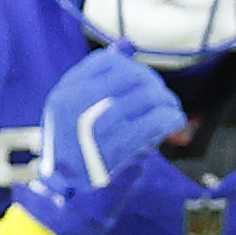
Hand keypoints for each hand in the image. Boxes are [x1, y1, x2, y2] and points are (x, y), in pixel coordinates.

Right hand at [15, 45, 187, 234]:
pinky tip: (174, 121)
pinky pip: (152, 124)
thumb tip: (126, 46)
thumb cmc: (71, 144)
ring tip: (171, 109)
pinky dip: (169, 119)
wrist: (61, 188)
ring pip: (146, 98)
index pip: (107, 62)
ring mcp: (94, 127)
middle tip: (162, 97)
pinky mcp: (114, 150)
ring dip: (166, 101)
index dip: (131, 67)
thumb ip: (96, 77)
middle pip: (131, 78)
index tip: (141, 80)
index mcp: (65, 91)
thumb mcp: (71, 107)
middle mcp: (77, 105)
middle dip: (153, 85)